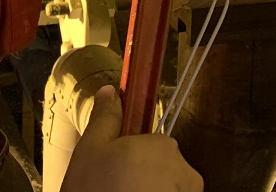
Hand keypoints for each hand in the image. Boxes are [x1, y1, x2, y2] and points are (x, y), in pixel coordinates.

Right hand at [62, 86, 202, 191]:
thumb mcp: (90, 152)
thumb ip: (106, 119)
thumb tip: (111, 92)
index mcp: (162, 146)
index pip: (149, 143)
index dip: (128, 154)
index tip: (114, 168)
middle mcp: (184, 171)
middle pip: (159, 166)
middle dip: (139, 175)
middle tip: (111, 188)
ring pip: (164, 188)